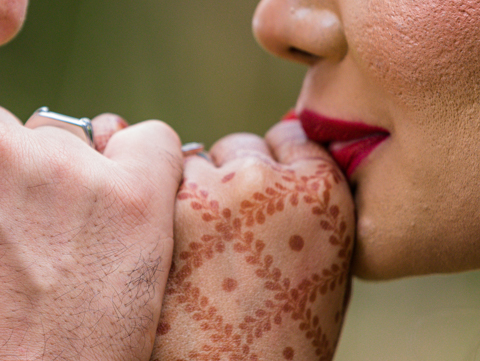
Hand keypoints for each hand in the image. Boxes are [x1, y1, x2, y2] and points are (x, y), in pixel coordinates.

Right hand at [0, 92, 183, 360]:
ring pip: (73, 142)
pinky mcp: (133, 195)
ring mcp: (64, 165)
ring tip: (67, 254)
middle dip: (9, 176)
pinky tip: (130, 209)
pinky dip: (146, 168)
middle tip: (15, 244)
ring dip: (70, 182)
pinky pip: (153, 145)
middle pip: (6, 131)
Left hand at [151, 120, 353, 360]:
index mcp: (322, 193)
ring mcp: (209, 191)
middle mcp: (266, 180)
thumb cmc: (277, 343)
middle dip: (230, 181)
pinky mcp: (159, 211)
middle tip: (229, 241)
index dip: (275, 168)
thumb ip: (305, 207)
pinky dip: (156, 211)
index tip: (266, 202)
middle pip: (238, 148)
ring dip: (190, 195)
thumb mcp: (323, 269)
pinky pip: (156, 186)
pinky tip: (170, 257)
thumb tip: (275, 163)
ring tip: (199, 259)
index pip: (289, 139)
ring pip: (191, 163)